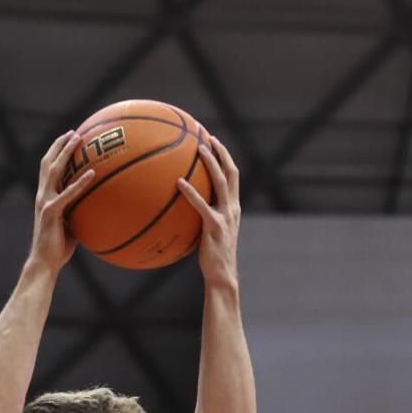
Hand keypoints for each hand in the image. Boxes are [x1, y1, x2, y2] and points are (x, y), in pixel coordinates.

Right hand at [27, 131, 95, 273]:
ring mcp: (45, 203)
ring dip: (65, 153)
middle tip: (74, 132)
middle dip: (59, 145)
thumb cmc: (59, 249)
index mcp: (45, 198)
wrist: (45, 263)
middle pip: (47, 163)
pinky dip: (80, 182)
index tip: (69, 139)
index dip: (56, 153)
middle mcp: (42, 196)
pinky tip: (92, 173)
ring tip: (78, 140)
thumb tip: (98, 207)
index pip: (48, 170)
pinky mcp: (51, 212)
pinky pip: (68, 193)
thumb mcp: (71, 226)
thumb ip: (80, 212)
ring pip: (53, 171)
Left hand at [177, 135, 240, 288]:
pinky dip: (191, 192)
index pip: (233, 176)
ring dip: (211, 163)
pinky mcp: (214, 227)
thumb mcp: (211, 234)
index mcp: (233, 208)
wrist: (222, 276)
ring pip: (221, 182)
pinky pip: (201, 205)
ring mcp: (225, 216)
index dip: (225, 157)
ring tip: (198, 148)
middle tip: (208, 136)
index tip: (214, 141)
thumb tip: (183, 210)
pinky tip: (178, 182)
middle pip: (231, 172)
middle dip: (221, 152)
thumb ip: (204, 218)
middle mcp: (232, 208)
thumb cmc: (213, 258)